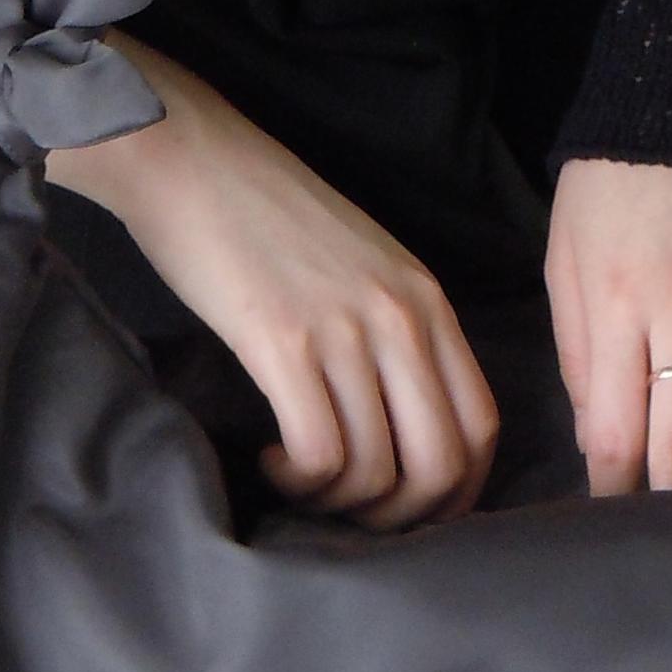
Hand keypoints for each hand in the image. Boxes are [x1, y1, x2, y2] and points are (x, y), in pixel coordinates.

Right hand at [45, 27, 499, 529]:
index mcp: (426, 301)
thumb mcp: (362, 263)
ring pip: (379, 468)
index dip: (456, 490)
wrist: (189, 156)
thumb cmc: (264, 214)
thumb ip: (394, 328)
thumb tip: (401, 418)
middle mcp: (401, 318)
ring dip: (338, 501)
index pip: (482, 424)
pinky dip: (299, 479)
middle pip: (442, 461)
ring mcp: (346, 330)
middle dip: (401, 515)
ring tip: (300, 480)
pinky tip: (271, 460)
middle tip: (350, 514)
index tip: (410, 508)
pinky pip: (320, 452)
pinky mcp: (283, 342)